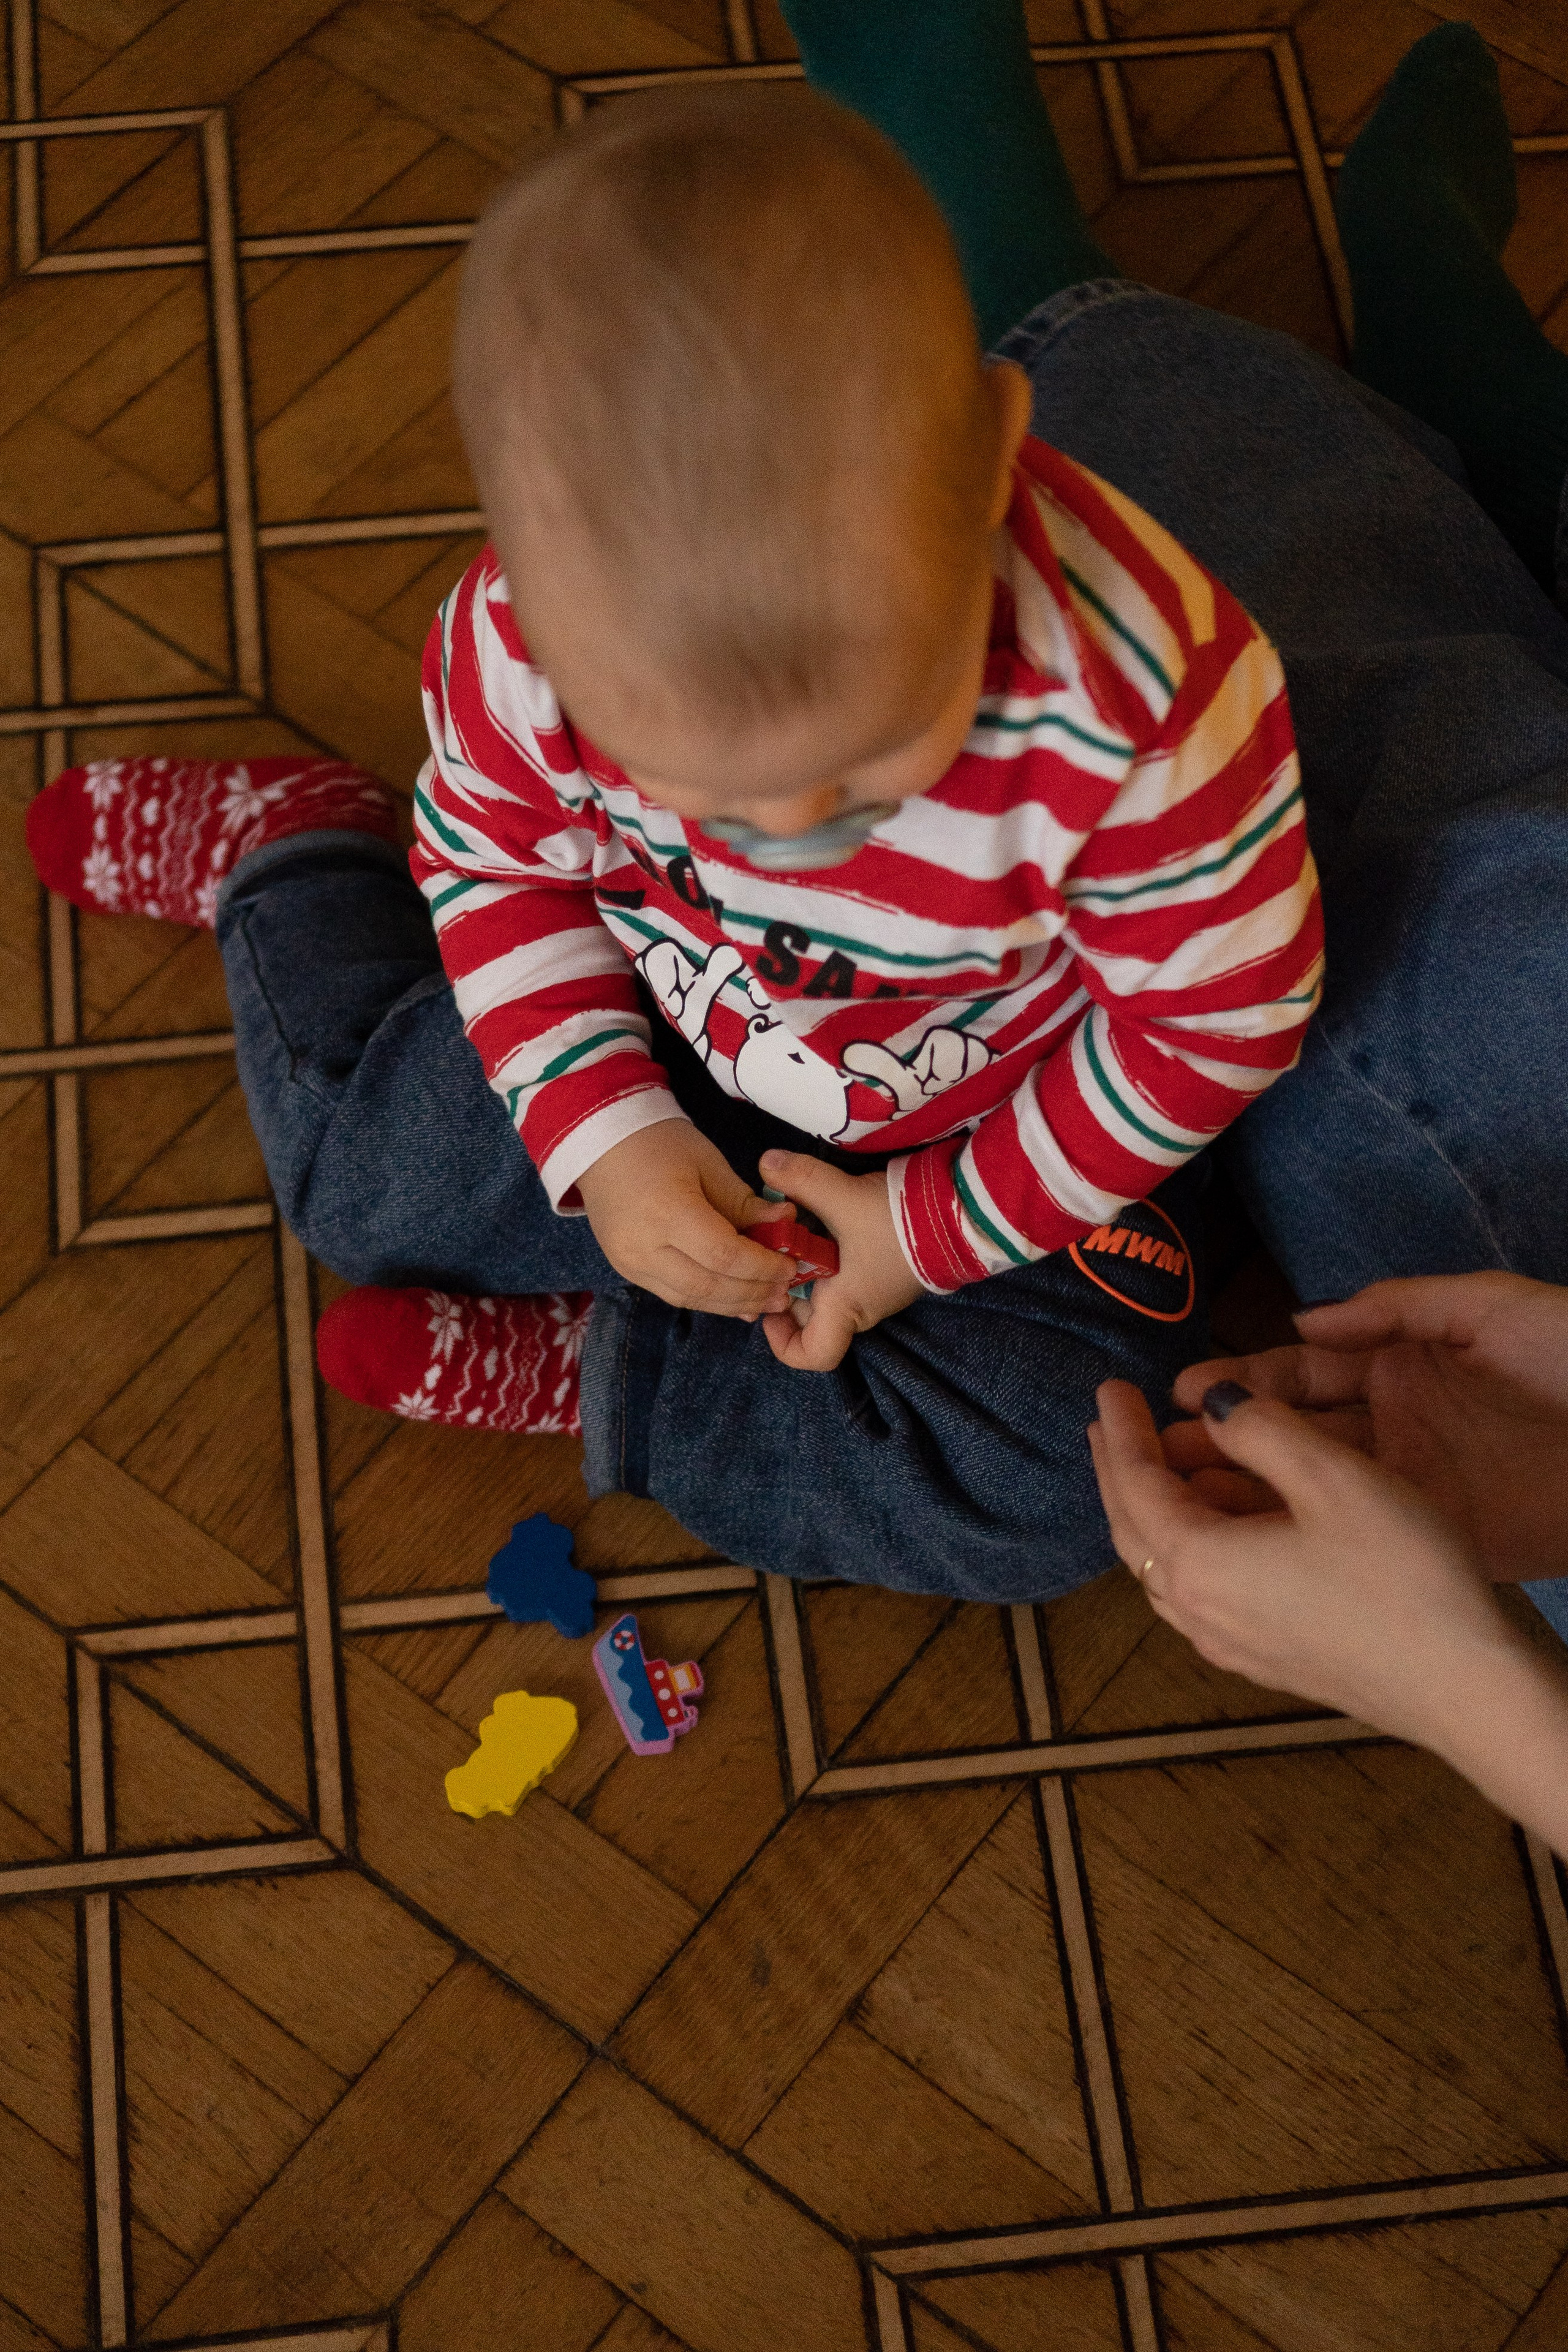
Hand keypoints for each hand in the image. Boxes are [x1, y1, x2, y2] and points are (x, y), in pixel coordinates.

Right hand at [577, 1121, 797, 1317]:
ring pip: (689, 1298)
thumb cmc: (659, 1143)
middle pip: (707, 1286)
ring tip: (766, 1302)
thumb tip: (785, 1224)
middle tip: (785, 1294)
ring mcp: (630, 1263)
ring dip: (732, 1304)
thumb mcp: (709, 1164)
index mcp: (667, 1212)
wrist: (599, 1142)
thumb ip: (744, 1203)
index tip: (790, 1266)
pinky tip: (735, 1301)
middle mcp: (644, 1247)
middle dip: (751, 1293)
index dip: (762, 1267)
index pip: (724, 1255)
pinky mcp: (626, 1269)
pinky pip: (673, 1294)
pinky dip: (707, 1300)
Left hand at [753, 1147, 922, 1371]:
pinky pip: (845, 1270)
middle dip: (785, 1286)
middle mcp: (861, 1306)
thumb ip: (802, 1180)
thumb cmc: (900, 1221)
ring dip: (806, 1263)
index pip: (813, 1354)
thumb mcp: (844, 1197)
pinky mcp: (887, 1265)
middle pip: (811, 1316)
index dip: (782, 1342)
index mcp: (847, 1307)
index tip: (767, 1309)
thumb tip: (765, 1163)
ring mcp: (876, 1287)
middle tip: (770, 1250)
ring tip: (790, 1226)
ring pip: (826, 1288)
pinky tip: (819, 1216)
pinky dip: (826, 1250)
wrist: (964, 1209)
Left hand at [1088, 1379, 1526, 1750]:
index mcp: (1198, 1563)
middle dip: (1120, 1469)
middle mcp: (1198, 1613)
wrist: (1464, 1686)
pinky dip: (1189, 1548)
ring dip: (1153, 1511)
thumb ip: (1258, 1430)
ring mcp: (1229, 1646)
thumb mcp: (1330, 1476)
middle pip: (1132, 1530)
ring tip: (1161, 1466)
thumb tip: (1210, 1403)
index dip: (1121, 1430)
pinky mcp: (1266, 1662)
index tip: (1110, 1387)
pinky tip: (1214, 1531)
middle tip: (1113, 1422)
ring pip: (1163, 1567)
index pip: (1135, 1484)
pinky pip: (1199, 1594)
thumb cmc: (1401, 1574)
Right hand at [1164, 1273, 1567, 1579]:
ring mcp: (1411, 1483)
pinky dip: (1298, 1538)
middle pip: (1291, 1432)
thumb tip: (1301, 1319)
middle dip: (1224, 1439)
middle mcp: (1394, 1426)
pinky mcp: (1435, 1533)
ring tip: (1179, 1497)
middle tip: (1156, 1450)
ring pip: (1308, 1488)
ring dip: (1244, 1491)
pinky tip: (1246, 1543)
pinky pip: (1354, 1535)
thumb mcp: (1487, 1307)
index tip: (1183, 1392)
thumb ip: (1395, 1306)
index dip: (1243, 1380)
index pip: (1302, 1370)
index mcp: (1400, 1365)